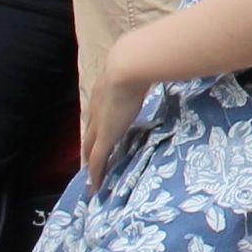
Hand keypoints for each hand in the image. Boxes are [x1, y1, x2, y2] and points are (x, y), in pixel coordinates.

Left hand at [79, 64, 147, 185]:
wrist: (127, 67)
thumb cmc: (138, 64)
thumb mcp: (140, 69)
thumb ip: (148, 73)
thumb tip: (162, 67)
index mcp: (103, 93)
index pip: (98, 115)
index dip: (98, 125)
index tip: (101, 133)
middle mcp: (96, 110)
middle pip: (89, 133)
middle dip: (88, 147)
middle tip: (90, 159)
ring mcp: (99, 125)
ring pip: (89, 149)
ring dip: (89, 162)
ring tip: (92, 175)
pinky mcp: (104, 138)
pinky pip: (97, 161)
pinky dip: (96, 175)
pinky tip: (96, 187)